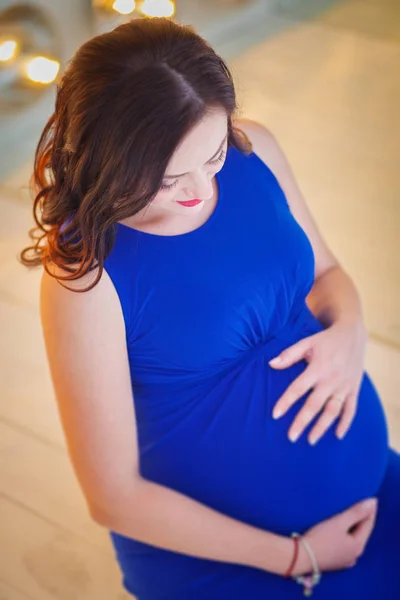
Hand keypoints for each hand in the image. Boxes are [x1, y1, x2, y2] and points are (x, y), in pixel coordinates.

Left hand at [269, 319, 367, 444]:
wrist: (353, 334)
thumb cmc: (325, 340)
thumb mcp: (306, 342)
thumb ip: (289, 355)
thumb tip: (270, 364)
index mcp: (317, 368)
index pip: (298, 388)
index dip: (286, 402)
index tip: (275, 415)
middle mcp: (331, 379)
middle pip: (315, 405)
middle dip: (302, 422)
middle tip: (291, 437)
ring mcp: (344, 386)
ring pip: (333, 411)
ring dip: (322, 427)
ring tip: (311, 441)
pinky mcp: (354, 389)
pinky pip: (351, 409)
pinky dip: (345, 423)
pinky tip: (337, 435)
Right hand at [292, 497, 377, 575]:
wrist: (300, 557)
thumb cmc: (320, 538)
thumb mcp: (339, 522)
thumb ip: (356, 512)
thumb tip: (372, 502)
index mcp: (358, 546)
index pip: (368, 525)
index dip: (370, 511)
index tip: (372, 500)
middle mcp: (354, 555)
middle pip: (361, 533)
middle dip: (362, 519)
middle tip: (362, 506)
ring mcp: (344, 560)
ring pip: (352, 539)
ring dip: (353, 527)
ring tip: (351, 515)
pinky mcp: (334, 560)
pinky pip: (345, 544)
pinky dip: (346, 535)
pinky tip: (341, 531)